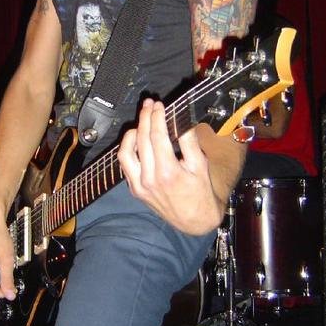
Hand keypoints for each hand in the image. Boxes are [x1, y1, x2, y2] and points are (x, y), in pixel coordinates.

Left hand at [118, 98, 224, 234]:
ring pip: (126, 152)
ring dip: (132, 133)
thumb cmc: (200, 193)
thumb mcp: (200, 165)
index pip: (157, 136)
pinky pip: (125, 165)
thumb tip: (181, 119)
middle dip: (145, 118)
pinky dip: (129, 149)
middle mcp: (150, 179)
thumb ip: (189, 141)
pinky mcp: (135, 190)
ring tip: (141, 122)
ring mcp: (140, 186)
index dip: (157, 117)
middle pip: (141, 139)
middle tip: (149, 105)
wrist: (194, 220)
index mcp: (168, 172)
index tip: (159, 105)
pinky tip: (137, 140)